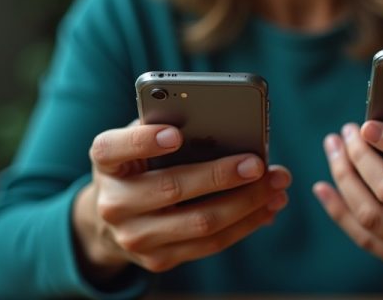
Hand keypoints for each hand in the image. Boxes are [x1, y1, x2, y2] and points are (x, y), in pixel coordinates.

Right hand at [72, 122, 290, 278]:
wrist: (112, 219)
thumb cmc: (139, 164)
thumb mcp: (140, 140)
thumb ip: (166, 126)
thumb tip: (220, 122)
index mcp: (106, 162)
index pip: (113, 149)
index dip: (143, 141)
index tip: (176, 134)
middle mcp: (113, 202)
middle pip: (172, 188)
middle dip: (221, 175)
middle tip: (257, 163)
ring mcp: (135, 237)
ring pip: (200, 222)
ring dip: (247, 203)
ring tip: (276, 184)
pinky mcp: (159, 260)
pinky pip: (211, 244)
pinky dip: (246, 223)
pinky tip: (268, 206)